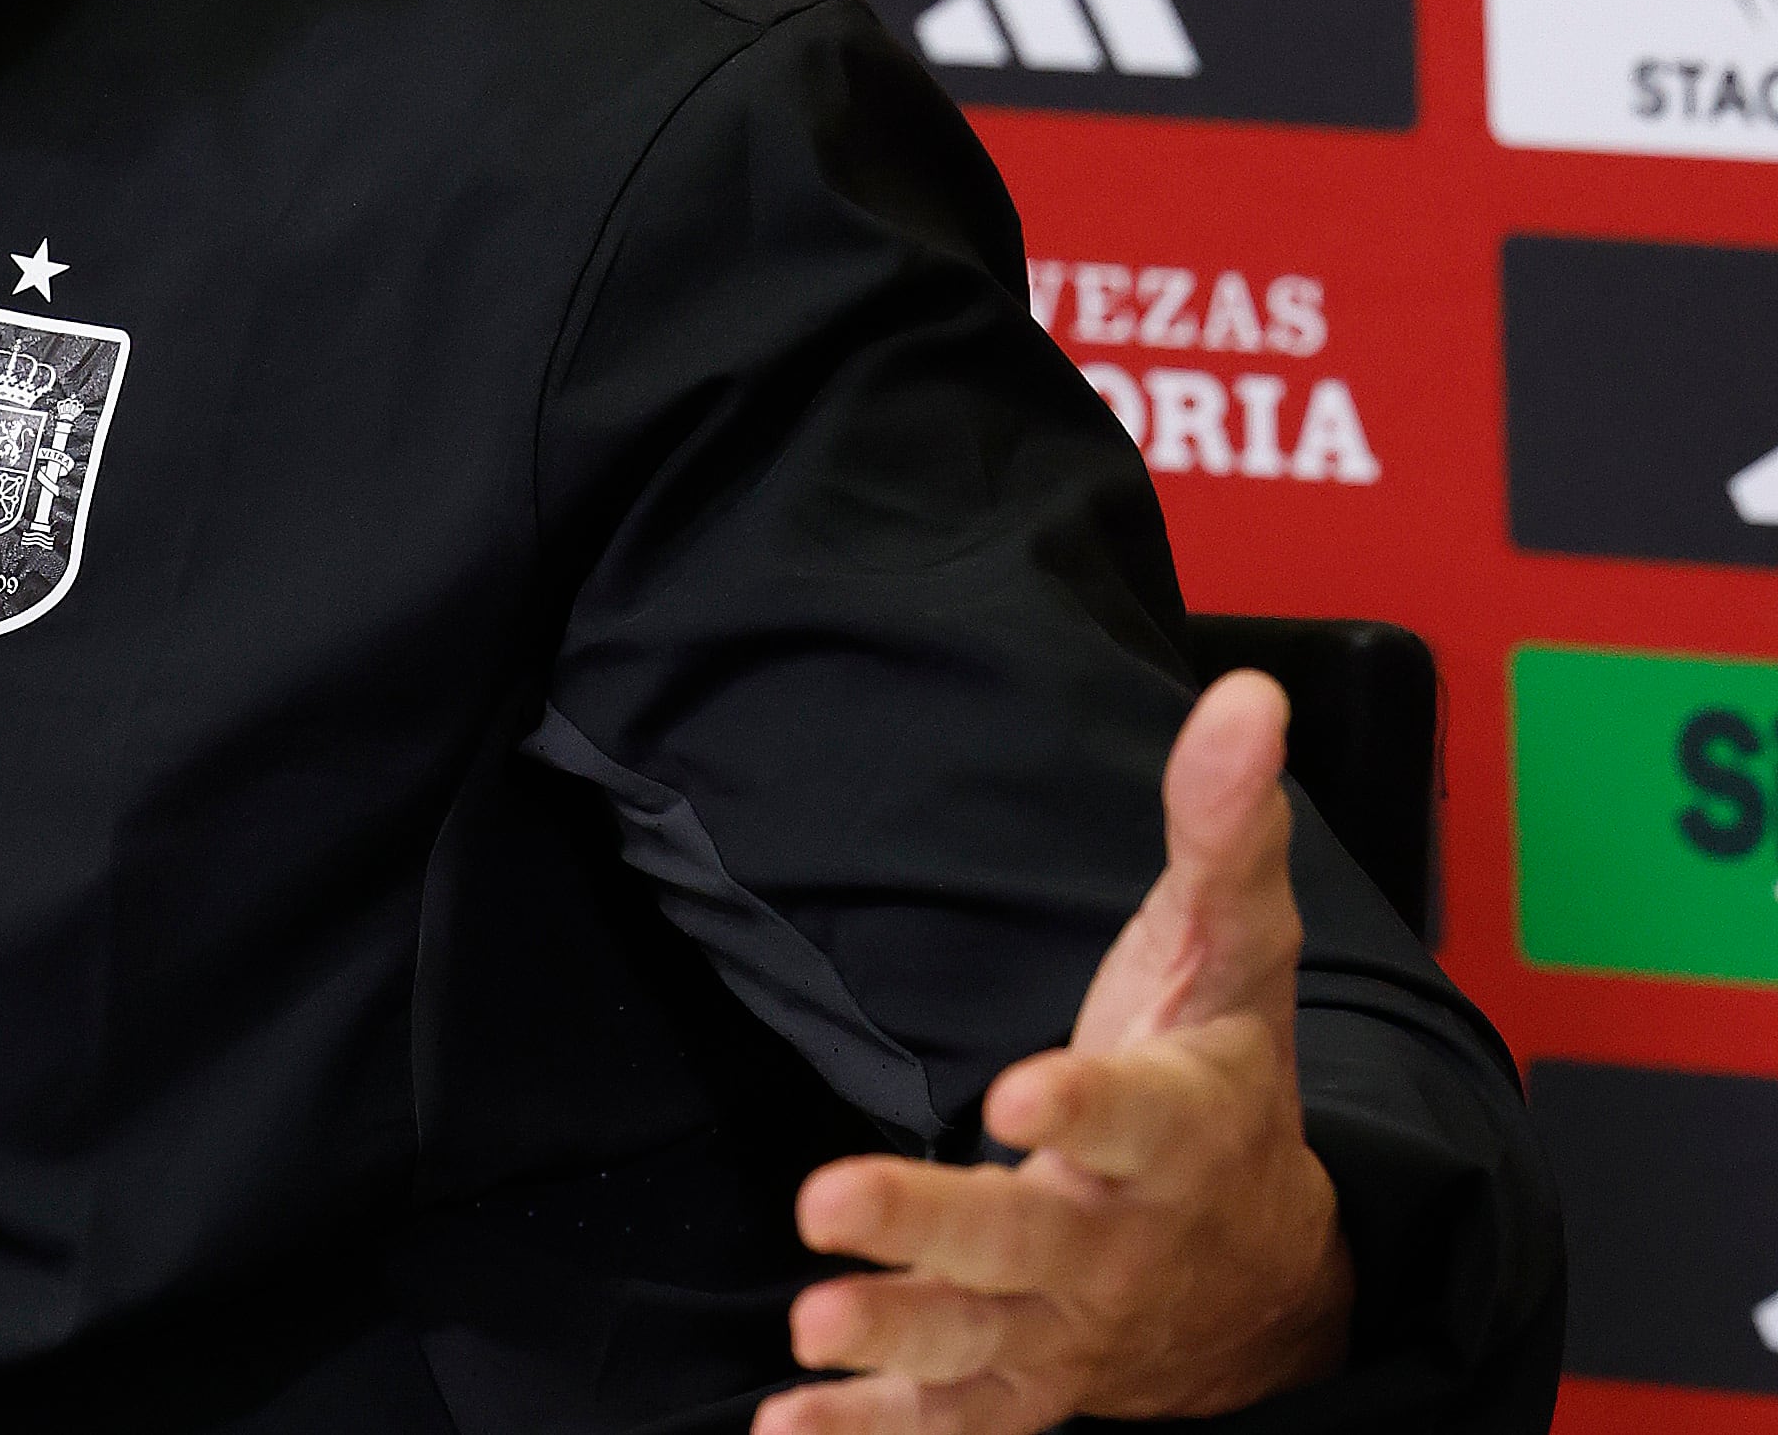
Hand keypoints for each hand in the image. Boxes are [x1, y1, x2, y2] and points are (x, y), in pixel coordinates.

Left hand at [752, 671, 1354, 1432]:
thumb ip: (1222, 829)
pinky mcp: (1027, 1381)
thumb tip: (1245, 696)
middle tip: (829, 1202)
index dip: (1085, 1106)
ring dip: (896, 1339)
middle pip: (1033, 1241)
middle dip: (935, 1226)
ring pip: (985, 1343)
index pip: (1136, 1116)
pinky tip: (785, 1431)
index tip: (1022, 1088)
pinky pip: (957, 1421)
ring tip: (809, 1330)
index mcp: (1182, 1129)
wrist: (1272, 1269)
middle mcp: (1125, 1237)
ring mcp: (1074, 1325)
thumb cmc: (1225, 1082)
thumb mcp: (1236, 951)